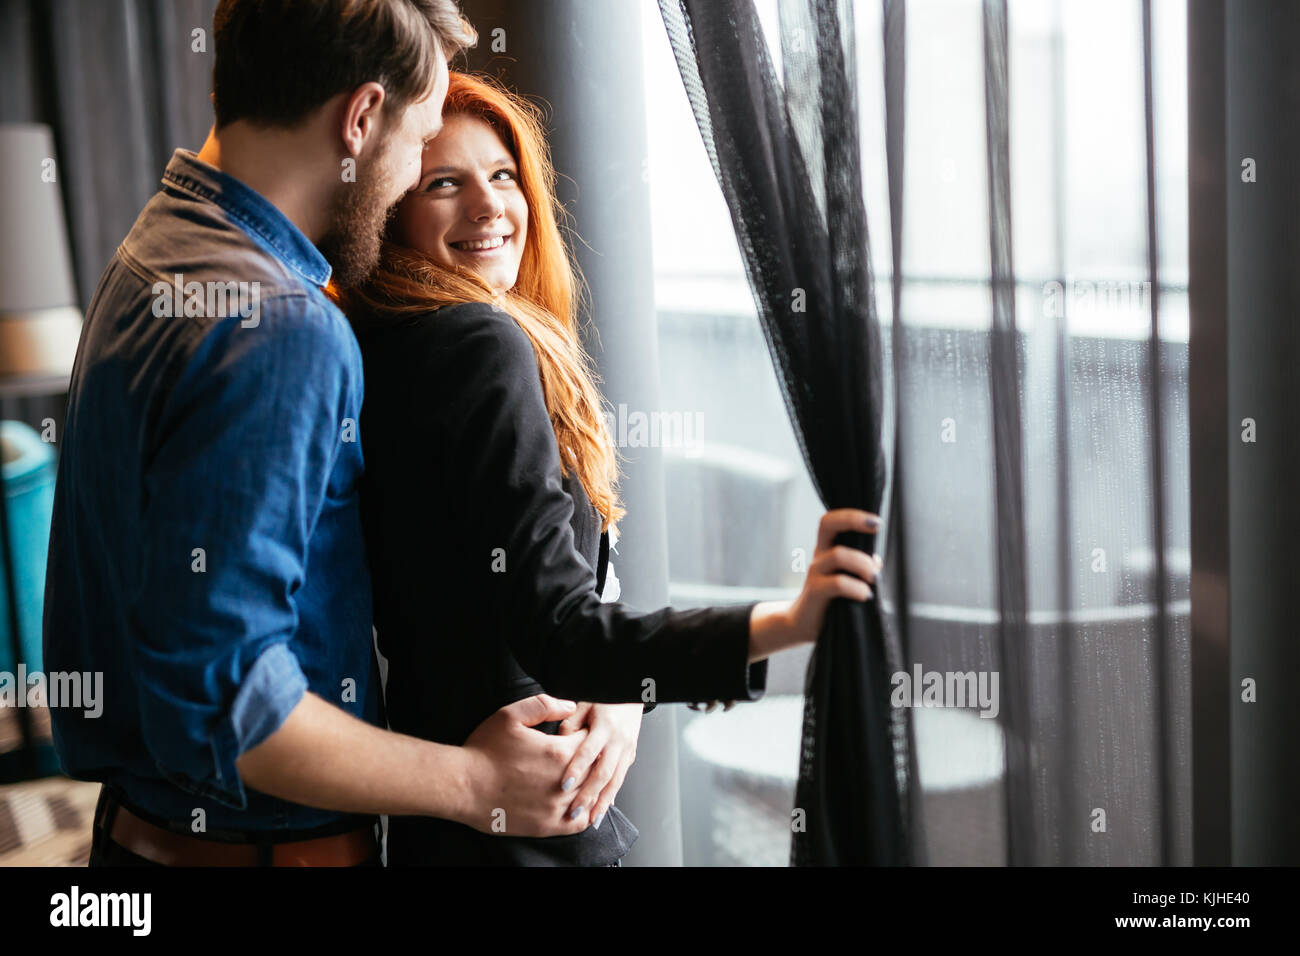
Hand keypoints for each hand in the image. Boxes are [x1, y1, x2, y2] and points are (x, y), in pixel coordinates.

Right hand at [459, 694, 591, 837]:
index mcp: (559, 753)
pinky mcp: (547, 826)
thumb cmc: (483, 751)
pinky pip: (579, 822)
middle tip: (581, 754)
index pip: (590, 742)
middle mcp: (563, 783)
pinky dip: (584, 812)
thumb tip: (571, 706)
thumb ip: (544, 706)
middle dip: (590, 760)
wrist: (463, 786)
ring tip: (581, 776)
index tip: (576, 734)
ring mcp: (556, 807)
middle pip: (594, 769)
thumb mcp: (510, 716)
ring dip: (589, 784)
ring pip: (590, 796)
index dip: (585, 735)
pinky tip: (577, 803)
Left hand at [556, 701, 642, 830]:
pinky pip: (620, 779)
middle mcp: (619, 740)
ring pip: (615, 780)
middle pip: (604, 772)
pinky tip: (602, 810)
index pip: (589, 750)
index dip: (577, 769)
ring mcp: (627, 750)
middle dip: (589, 794)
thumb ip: (570, 724)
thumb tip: (558, 744)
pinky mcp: (630, 756)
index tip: (563, 785)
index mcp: (605, 725)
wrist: (631, 693)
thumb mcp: (584, 704)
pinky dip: (611, 796)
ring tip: (590, 820)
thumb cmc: (603, 698)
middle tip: (574, 811)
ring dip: (602, 802)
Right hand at [748, 509, 882, 661]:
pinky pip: (837, 583)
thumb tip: (876, 560)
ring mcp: (815, 572)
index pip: (833, 520)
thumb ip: (861, 568)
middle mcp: (819, 555)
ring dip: (863, 564)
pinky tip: (865, 596)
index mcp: (827, 549)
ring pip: (838, 555)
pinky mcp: (815, 591)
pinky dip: (857, 588)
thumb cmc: (830, 600)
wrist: (803, 624)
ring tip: (874, 579)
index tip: (877, 522)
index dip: (853, 515)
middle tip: (876, 528)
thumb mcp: (848, 580)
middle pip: (827, 523)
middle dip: (853, 520)